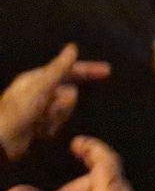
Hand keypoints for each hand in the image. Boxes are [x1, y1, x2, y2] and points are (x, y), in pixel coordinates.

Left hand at [0, 45, 108, 161]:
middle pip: (69, 93)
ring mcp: (40, 109)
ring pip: (65, 109)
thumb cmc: (19, 111)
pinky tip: (38, 132)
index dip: (88, 70)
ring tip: (40, 122)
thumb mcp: (41, 86)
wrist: (2, 143)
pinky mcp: (40, 125)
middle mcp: (39, 91)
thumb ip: (59, 67)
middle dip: (63, 105)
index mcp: (37, 78)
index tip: (108, 71)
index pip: (69, 70)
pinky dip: (51, 127)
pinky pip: (58, 123)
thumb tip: (73, 47)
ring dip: (56, 117)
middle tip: (51, 111)